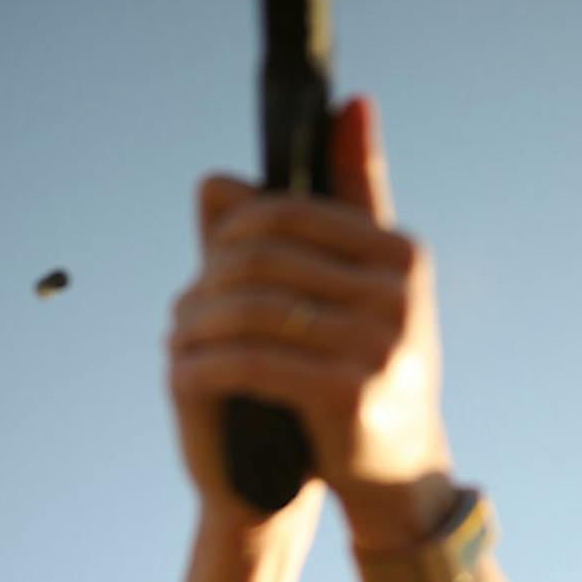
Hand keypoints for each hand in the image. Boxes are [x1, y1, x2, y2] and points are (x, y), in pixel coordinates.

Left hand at [165, 96, 456, 547]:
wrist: (397, 478)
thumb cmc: (368, 374)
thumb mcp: (362, 286)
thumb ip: (343, 204)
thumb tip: (347, 103)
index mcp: (402, 254)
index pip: (289, 214)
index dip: (232, 233)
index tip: (208, 263)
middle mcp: (400, 292)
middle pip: (264, 260)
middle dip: (209, 280)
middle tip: (185, 308)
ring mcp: (381, 343)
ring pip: (251, 310)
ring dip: (198, 323)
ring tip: (179, 338)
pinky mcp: (351, 394)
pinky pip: (251, 361)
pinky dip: (206, 364)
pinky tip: (183, 372)